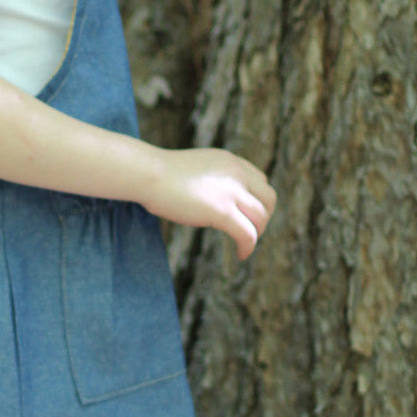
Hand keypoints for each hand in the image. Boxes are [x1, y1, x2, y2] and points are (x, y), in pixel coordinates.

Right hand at [142, 147, 276, 259]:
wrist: (148, 173)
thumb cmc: (159, 173)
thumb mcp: (194, 169)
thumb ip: (209, 179)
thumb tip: (208, 198)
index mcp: (230, 161)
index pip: (260, 180)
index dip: (257, 200)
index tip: (246, 214)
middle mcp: (237, 173)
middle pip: (269, 198)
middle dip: (263, 218)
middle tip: (249, 230)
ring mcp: (231, 192)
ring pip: (262, 217)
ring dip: (257, 233)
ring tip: (244, 245)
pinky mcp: (222, 211)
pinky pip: (248, 234)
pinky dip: (248, 247)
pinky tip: (241, 255)